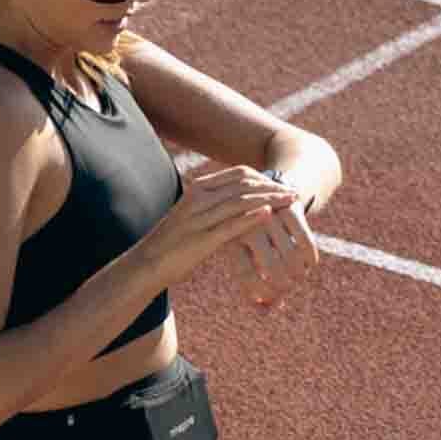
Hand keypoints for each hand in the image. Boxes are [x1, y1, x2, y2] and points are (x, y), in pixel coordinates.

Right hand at [141, 168, 301, 288]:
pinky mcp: (202, 239)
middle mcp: (199, 198)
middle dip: (272, 186)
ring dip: (270, 199)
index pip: (237, 174)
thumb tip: (234, 204)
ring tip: (290, 201)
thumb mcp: (192, 218)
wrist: (147, 265)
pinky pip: (231, 224)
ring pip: (242, 201)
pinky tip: (269, 215)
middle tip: (293, 192)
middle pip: (244, 184)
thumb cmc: (171, 245)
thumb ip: (212, 207)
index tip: (280, 184)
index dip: (263, 178)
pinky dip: (252, 217)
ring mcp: (200, 218)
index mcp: (198, 190)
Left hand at [240, 190, 318, 309]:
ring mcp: (270, 216)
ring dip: (299, 275)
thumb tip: (263, 313)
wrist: (268, 191)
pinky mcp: (289, 208)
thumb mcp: (247, 257)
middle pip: (272, 269)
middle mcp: (248, 227)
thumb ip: (254, 287)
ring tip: (299, 277)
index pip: (246, 277)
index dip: (262, 293)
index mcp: (230, 240)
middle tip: (289, 287)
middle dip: (284, 285)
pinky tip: (309, 264)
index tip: (272, 298)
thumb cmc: (254, 236)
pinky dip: (310, 259)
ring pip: (291, 258)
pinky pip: (305, 243)